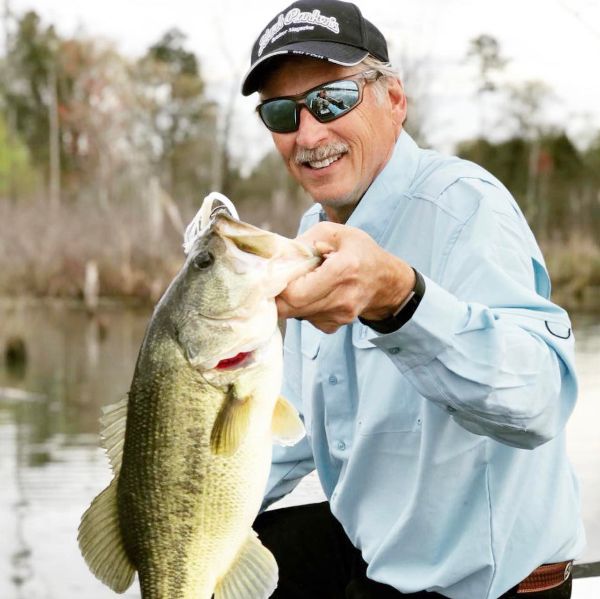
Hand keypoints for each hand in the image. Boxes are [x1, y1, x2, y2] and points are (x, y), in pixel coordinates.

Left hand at [276, 222, 415, 332]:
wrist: (385, 282)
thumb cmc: (360, 252)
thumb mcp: (336, 233)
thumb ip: (304, 241)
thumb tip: (278, 258)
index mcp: (342, 270)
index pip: (295, 292)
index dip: (279, 285)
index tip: (277, 272)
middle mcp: (342, 298)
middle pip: (291, 308)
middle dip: (280, 294)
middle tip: (282, 278)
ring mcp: (339, 316)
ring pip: (296, 314)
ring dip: (293, 299)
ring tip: (307, 282)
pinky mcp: (334, 325)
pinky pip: (306, 319)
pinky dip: (304, 307)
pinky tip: (317, 293)